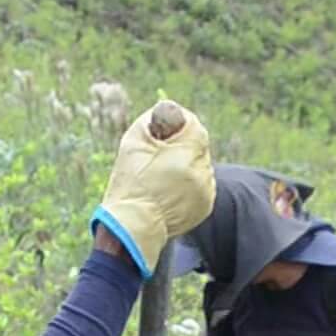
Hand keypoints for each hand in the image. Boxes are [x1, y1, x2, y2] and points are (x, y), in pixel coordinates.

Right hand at [91, 100, 214, 278]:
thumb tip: (166, 110)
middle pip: (200, 146)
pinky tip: (171, 190)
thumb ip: (153, 119)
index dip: (181, 124)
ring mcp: (206, 191)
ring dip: (188, 165)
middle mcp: (201, 173)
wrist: (133, 225)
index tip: (167, 129)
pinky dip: (191, 184)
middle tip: (161, 155)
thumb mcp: (133, 142)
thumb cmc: (130, 183)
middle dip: (184, 146)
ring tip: (164, 176)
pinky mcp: (206, 206)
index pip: (195, 127)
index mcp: (186, 155)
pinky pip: (202, 185)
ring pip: (202, 166)